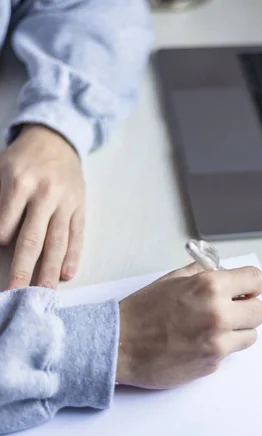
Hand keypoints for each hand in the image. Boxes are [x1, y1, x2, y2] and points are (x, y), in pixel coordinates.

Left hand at [0, 125, 84, 289]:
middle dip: (23, 270)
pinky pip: (77, 235)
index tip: (0, 252)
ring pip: (57, 242)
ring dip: (49, 271)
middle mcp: (44, 194)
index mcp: (18, 183)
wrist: (56, 140)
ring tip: (44, 294)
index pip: (5, 227)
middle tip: (16, 294)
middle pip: (32, 240)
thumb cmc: (21, 160)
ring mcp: (65, 202)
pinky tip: (67, 274)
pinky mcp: (80, 207)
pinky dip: (73, 256)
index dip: (0, 243)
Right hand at [117, 264, 261, 388]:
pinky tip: (199, 341)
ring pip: (251, 334)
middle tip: (231, 308)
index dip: (250, 285)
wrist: (120, 344)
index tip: (244, 289)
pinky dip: (220, 347)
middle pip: (260, 311)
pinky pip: (230, 352)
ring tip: (214, 327)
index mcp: (210, 286)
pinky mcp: (212, 364)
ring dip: (238, 330)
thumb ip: (203, 274)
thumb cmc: (142, 311)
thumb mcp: (173, 279)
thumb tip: (224, 273)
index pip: (256, 280)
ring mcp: (217, 342)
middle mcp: (218, 313)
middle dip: (247, 308)